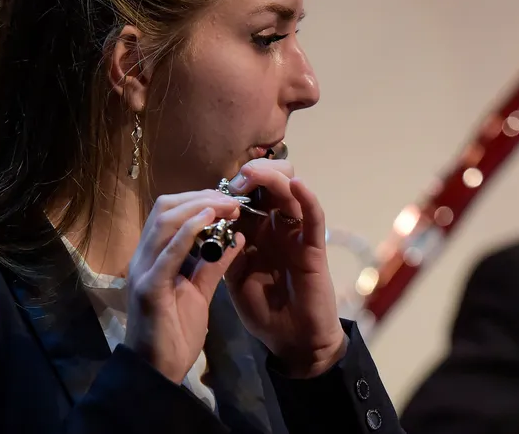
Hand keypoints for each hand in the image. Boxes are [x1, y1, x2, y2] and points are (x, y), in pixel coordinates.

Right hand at [124, 190, 244, 383]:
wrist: (158, 371)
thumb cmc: (175, 333)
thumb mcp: (200, 291)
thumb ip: (214, 264)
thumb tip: (235, 237)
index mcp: (154, 256)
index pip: (169, 212)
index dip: (198, 199)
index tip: (228, 199)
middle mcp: (143, 257)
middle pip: (164, 208)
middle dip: (200, 196)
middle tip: (232, 198)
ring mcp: (143, 270)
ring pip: (164, 221)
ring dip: (198, 207)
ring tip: (226, 204)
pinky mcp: (149, 287)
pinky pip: (168, 252)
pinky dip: (188, 231)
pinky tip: (209, 219)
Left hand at [224, 160, 346, 377]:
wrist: (293, 342)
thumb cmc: (265, 311)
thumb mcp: (235, 278)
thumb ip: (224, 252)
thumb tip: (204, 226)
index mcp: (257, 233)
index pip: (248, 197)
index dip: (232, 187)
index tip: (213, 188)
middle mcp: (277, 227)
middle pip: (271, 185)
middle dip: (253, 175)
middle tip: (236, 182)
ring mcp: (296, 235)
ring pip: (291, 192)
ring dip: (272, 178)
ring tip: (254, 175)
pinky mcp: (314, 248)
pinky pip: (314, 217)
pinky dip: (308, 198)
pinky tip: (297, 186)